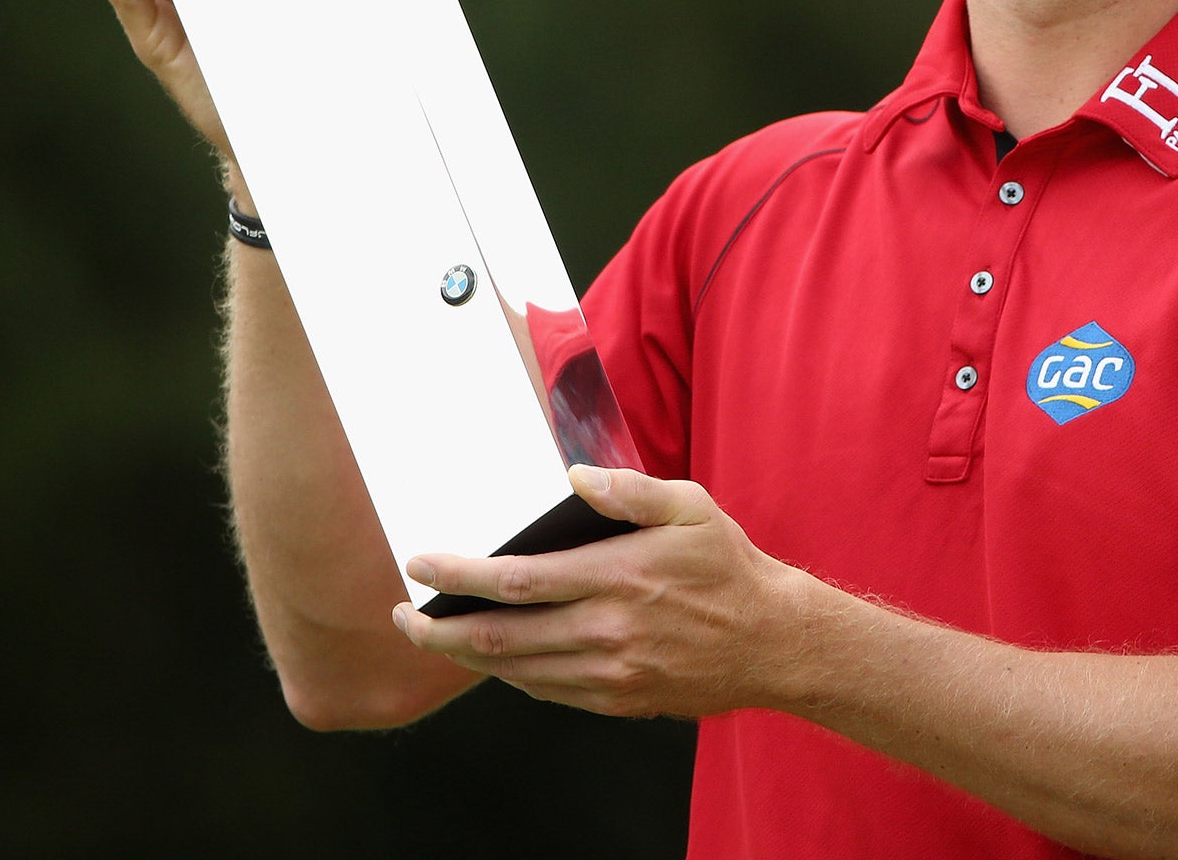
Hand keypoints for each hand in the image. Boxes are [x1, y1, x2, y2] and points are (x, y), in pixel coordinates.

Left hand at [391, 466, 810, 719]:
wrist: (773, 642)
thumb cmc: (729, 567)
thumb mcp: (691, 508)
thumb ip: (630, 490)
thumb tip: (575, 475)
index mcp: (619, 577)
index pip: (517, 581)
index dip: (458, 576)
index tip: (419, 566)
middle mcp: (607, 631)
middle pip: (501, 638)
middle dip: (439, 629)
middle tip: (404, 617)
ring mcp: (611, 674)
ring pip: (517, 671)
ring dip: (467, 656)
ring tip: (436, 634)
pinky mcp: (618, 701)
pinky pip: (547, 692)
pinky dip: (511, 675)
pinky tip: (497, 657)